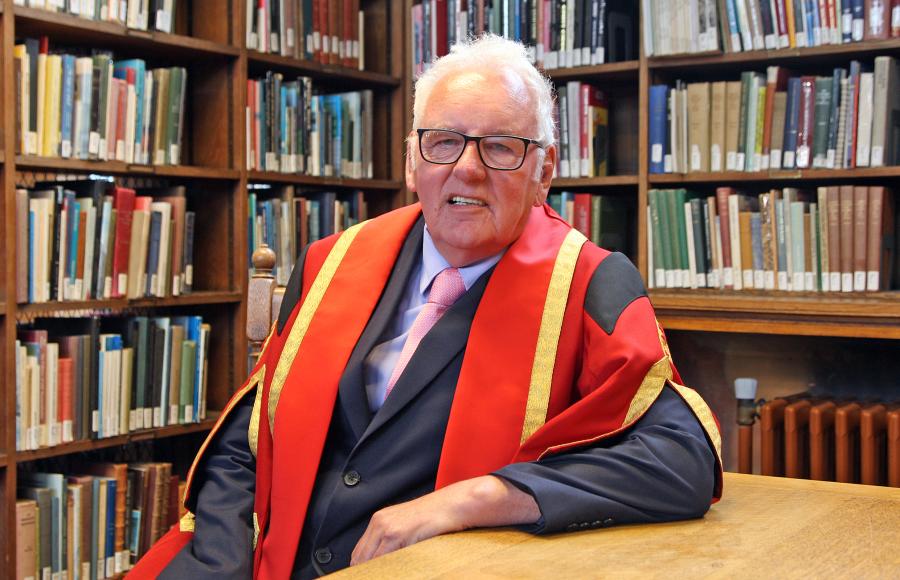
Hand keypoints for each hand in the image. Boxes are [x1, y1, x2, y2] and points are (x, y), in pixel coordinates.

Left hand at [350, 475, 539, 565]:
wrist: (454, 504)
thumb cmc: (437, 517)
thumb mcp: (410, 527)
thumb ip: (394, 543)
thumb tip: (384, 564)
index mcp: (380, 520)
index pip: (359, 552)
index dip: (363, 569)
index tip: (368, 576)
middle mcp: (379, 522)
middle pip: (360, 558)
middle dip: (368, 572)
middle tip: (377, 578)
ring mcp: (387, 527)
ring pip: (370, 561)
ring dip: (377, 573)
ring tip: (385, 576)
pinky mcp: (397, 533)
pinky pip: (384, 559)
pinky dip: (387, 570)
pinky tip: (395, 573)